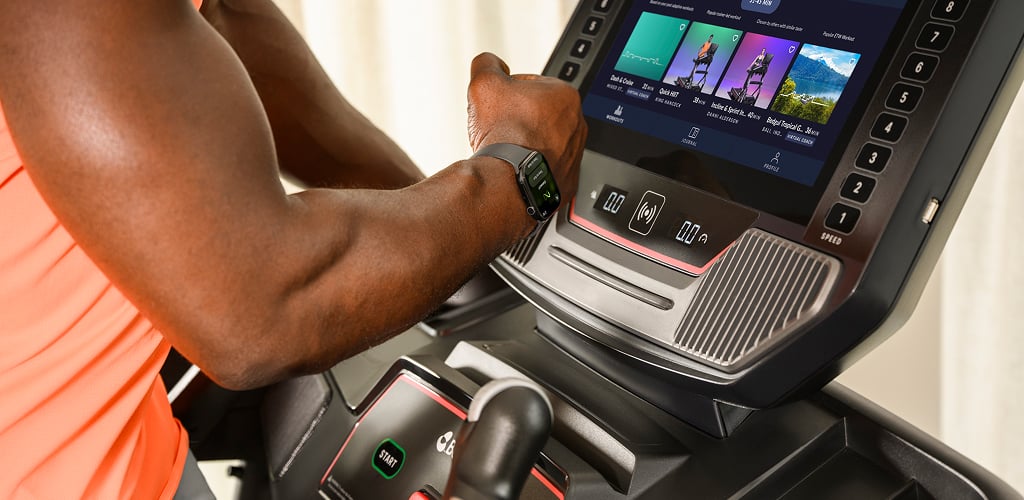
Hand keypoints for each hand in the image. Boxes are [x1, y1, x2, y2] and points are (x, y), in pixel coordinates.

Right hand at [467, 52, 585, 207]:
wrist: (507, 180)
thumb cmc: (503, 134)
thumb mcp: (485, 82)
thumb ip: (487, 64)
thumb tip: (490, 62)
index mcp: (565, 95)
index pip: (530, 85)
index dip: (507, 93)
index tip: (497, 106)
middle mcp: (577, 125)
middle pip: (538, 115)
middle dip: (517, 119)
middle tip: (498, 127)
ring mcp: (574, 156)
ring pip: (542, 142)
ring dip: (524, 142)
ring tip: (505, 148)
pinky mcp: (566, 181)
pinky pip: (544, 167)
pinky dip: (530, 166)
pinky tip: (514, 165)